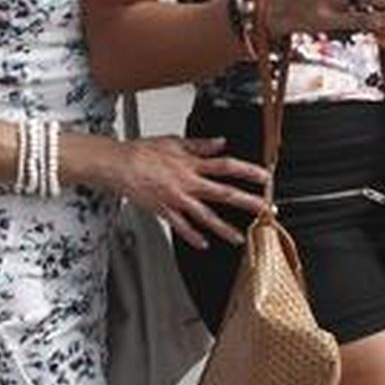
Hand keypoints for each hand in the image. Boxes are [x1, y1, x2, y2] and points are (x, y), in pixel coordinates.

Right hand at [115, 136, 268, 249]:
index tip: (264, 178)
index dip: (248, 171)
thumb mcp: (175, 141)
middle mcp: (188, 183)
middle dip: (246, 202)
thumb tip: (221, 142)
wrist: (120, 165)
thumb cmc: (144, 152)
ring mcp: (177, 199)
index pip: (226, 166)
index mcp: (192, 164)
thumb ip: (200, 145)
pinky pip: (181, 227)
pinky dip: (193, 236)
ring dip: (223, 228)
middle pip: (223, 193)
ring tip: (239, 238)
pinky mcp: (164, 211)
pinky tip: (204, 243)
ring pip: (205, 216)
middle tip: (264, 209)